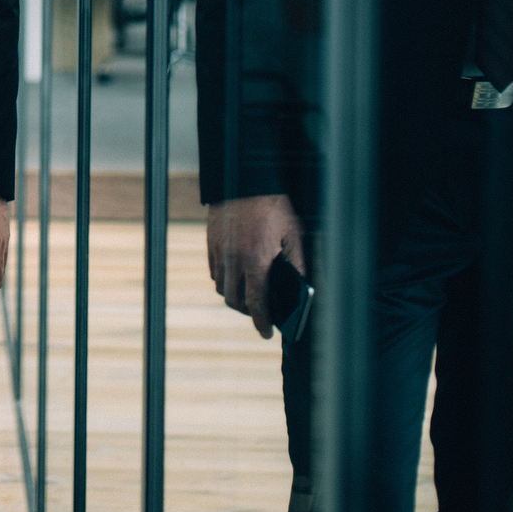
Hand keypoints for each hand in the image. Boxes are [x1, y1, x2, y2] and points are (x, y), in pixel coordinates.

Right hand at [207, 193, 304, 338]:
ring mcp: (220, 251)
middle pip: (234, 300)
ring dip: (234, 296)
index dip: (261, 322)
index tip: (266, 333)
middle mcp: (234, 259)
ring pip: (221, 287)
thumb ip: (296, 262)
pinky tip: (236, 274)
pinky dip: (223, 279)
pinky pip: (214, 270)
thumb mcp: (293, 233)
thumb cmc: (273, 205)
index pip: (256, 302)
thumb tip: (302, 288)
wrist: (245, 178)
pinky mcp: (211, 241)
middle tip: (260, 312)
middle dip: (247, 311)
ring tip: (248, 293)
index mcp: (257, 260)